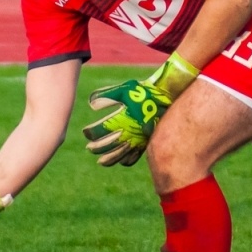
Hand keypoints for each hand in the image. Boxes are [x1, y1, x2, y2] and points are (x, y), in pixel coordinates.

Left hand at [81, 52, 198, 167]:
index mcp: (121, 120)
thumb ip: (106, 96)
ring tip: (100, 162)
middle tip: (89, 148)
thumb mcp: (123, 90)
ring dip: (108, 159)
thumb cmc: (143, 93)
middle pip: (107, 145)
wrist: (165, 98)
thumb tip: (91, 105)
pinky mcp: (145, 143)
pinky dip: (125, 161)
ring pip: (119, 156)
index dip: (90, 133)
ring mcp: (137, 140)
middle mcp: (128, 132)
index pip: (99, 131)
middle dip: (96, 148)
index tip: (86, 133)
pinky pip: (134, 157)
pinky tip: (120, 160)